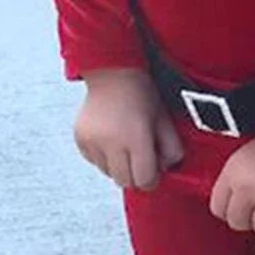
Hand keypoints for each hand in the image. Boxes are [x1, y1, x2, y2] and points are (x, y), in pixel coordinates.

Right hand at [74, 69, 183, 191]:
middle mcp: (111, 142)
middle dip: (136, 175)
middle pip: (125, 182)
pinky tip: (112, 138)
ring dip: (119, 166)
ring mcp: (92, 142)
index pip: (144, 180)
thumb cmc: (142, 94)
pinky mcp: (81, 140)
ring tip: (125, 143)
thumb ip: (172, 150)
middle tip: (141, 157)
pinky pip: (95, 162)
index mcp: (135, 137)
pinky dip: (105, 157)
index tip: (155, 169)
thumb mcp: (165, 121)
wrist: (112, 73)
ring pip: (108, 174)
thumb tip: (165, 170)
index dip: (152, 178)